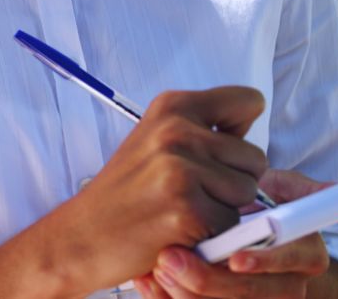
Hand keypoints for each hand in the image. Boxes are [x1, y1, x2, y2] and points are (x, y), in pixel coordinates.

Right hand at [52, 86, 267, 291]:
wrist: (83, 236)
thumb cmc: (125, 193)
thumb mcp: (155, 139)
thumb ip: (202, 129)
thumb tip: (248, 132)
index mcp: (172, 107)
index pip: (249, 101)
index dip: (241, 134)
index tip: (216, 152)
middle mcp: (177, 131)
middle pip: (255, 157)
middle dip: (233, 180)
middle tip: (190, 191)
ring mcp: (180, 169)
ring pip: (247, 192)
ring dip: (223, 209)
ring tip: (183, 208)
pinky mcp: (186, 209)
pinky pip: (232, 224)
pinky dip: (212, 235)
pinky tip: (179, 229)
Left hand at [135, 169, 337, 298]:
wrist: (234, 233)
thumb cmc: (256, 205)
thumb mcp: (280, 190)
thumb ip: (296, 188)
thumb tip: (326, 188)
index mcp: (305, 255)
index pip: (290, 262)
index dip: (265, 261)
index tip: (236, 258)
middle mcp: (285, 286)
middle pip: (249, 294)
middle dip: (208, 280)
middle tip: (171, 258)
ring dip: (183, 291)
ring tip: (157, 266)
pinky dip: (166, 297)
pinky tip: (147, 279)